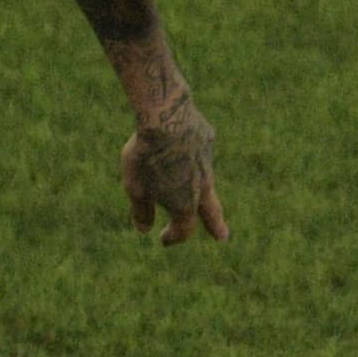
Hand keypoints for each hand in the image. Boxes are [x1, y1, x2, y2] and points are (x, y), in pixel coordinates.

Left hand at [122, 93, 227, 244]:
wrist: (166, 117)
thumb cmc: (146, 156)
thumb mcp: (136, 188)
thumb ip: (141, 211)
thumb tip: (143, 229)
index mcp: (185, 203)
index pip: (183, 229)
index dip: (173, 237)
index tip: (163, 239)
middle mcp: (202, 185)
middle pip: (211, 211)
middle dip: (215, 225)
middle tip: (222, 237)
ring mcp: (207, 161)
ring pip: (206, 179)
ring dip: (201, 188)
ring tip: (196, 191)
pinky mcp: (206, 138)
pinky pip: (199, 150)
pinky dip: (192, 154)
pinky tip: (182, 145)